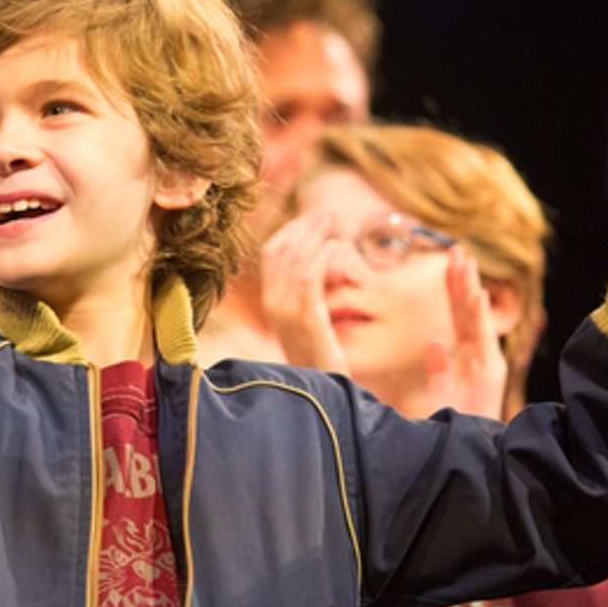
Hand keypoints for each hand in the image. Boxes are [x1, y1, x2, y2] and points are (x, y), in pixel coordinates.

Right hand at [261, 209, 348, 372]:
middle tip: (327, 211)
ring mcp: (285, 311)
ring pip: (295, 258)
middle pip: (281, 249)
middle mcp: (272, 303)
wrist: (322, 396)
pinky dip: (321, 256)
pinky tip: (337, 246)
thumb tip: (321, 259)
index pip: (271, 252)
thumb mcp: (310, 320)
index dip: (291, 229)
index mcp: (270, 301)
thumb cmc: (322, 358)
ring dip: (315, 234)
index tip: (313, 217)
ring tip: (334, 220)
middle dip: (304, 225)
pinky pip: (309, 277)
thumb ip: (308, 293)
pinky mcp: (305, 319)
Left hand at [424, 246, 507, 418]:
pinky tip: (476, 293)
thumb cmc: (454, 428)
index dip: (454, 291)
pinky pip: (484, 339)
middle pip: (469, 312)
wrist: (467, 457)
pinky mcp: (490, 374)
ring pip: (477, 320)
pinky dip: (480, 316)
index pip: (460, 317)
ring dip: (470, 289)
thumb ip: (439, 366)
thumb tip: (435, 341)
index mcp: (468, 359)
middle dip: (462, 281)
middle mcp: (480, 358)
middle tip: (455, 250)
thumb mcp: (441, 392)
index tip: (448, 265)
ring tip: (464, 262)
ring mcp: (487, 365)